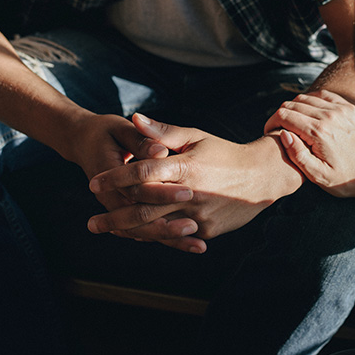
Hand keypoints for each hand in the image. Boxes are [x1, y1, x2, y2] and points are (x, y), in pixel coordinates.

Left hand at [87, 114, 301, 252]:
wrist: (263, 177)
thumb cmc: (225, 153)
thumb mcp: (196, 137)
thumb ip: (163, 132)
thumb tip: (135, 118)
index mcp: (186, 167)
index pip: (143, 173)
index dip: (115, 177)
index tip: (93, 183)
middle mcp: (190, 193)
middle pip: (143, 209)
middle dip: (114, 217)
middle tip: (91, 223)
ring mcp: (199, 215)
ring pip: (157, 227)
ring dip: (129, 232)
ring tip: (108, 231)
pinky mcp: (206, 230)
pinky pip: (175, 235)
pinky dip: (154, 236)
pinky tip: (136, 236)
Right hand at [264, 90, 354, 199]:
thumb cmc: (343, 179)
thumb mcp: (316, 175)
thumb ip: (297, 155)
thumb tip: (284, 134)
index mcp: (318, 132)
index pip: (284, 115)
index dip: (271, 122)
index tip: (269, 133)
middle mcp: (329, 116)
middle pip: (292, 104)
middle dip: (280, 115)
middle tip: (279, 129)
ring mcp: (340, 109)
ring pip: (306, 98)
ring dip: (295, 108)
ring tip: (293, 124)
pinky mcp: (347, 107)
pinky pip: (322, 95)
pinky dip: (311, 101)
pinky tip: (309, 115)